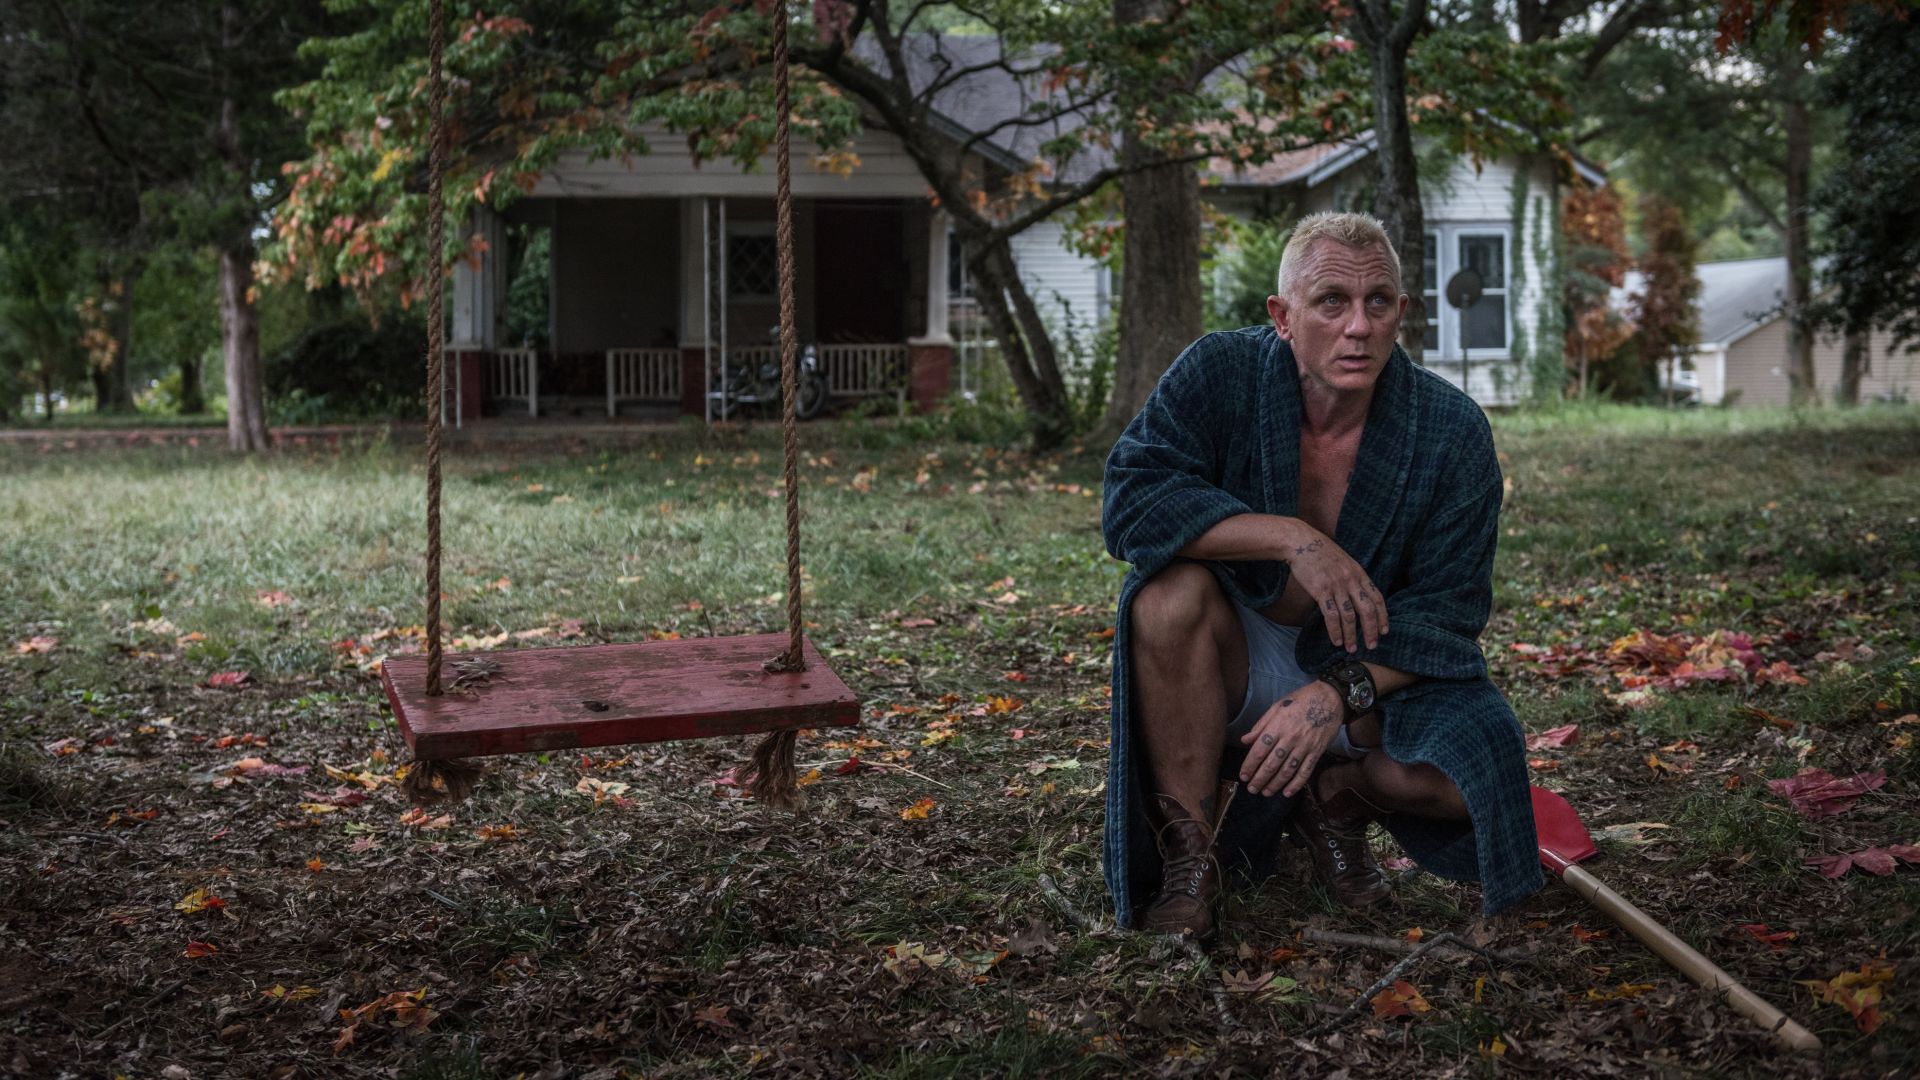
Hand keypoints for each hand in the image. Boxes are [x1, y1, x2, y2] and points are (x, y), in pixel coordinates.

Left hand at [1239, 680, 1343, 797]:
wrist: (1330, 698)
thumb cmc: (1301, 700)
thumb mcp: (1277, 706)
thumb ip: (1261, 725)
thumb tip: (1245, 740)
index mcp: (1278, 726)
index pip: (1259, 750)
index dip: (1250, 765)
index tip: (1243, 775)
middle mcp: (1290, 738)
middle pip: (1271, 764)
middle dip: (1260, 779)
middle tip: (1251, 789)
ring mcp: (1305, 746)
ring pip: (1287, 771)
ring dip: (1275, 784)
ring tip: (1265, 793)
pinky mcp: (1317, 752)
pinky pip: (1305, 771)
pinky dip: (1296, 784)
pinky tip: (1287, 793)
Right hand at [1279, 522, 1386, 651]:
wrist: (1301, 542)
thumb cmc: (1321, 552)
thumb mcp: (1344, 562)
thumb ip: (1353, 578)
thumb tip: (1358, 596)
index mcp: (1359, 573)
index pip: (1377, 598)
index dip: (1382, 616)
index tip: (1384, 631)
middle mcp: (1351, 580)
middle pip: (1367, 610)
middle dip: (1370, 631)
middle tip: (1371, 646)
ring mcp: (1336, 586)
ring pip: (1349, 616)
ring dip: (1351, 635)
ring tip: (1351, 648)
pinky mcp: (1321, 590)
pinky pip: (1331, 615)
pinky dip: (1335, 630)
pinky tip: (1335, 640)